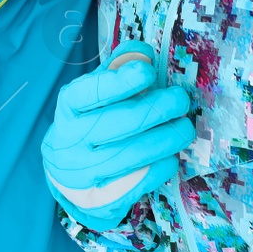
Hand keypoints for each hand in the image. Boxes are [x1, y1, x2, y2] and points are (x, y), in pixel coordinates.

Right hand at [41, 41, 194, 230]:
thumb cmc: (88, 123)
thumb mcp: (93, 93)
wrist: (67, 176)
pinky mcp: (103, 199)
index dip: (117, 82)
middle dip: (155, 110)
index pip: (87, 93)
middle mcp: (71, 141)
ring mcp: (86, 173)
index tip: (147, 71)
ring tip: (185, 128)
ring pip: (132, 155)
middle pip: (117, 124)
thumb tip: (143, 52)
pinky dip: (161, 165)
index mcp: (68, 109)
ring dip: (166, 139)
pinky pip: (140, 181)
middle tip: (180, 99)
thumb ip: (116, 70)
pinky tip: (171, 155)